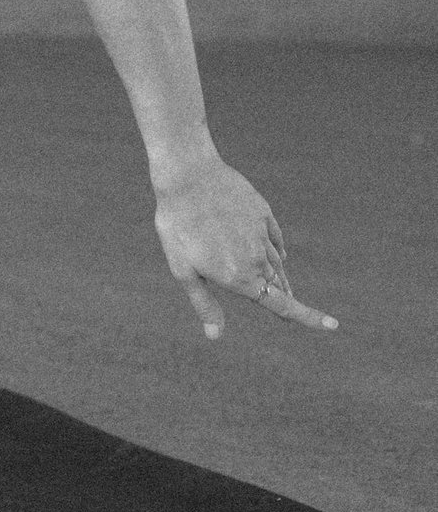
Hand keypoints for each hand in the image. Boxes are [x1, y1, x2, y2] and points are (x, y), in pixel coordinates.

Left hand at [153, 154, 338, 339]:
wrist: (189, 175)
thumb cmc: (178, 224)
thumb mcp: (183, 269)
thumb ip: (203, 303)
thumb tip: (215, 336)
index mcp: (240, 276)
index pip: (281, 303)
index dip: (308, 317)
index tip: (333, 325)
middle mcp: (257, 257)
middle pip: (277, 284)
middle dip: (284, 298)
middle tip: (292, 313)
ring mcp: (261, 232)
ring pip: (276, 261)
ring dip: (279, 276)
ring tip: (284, 289)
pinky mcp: (261, 212)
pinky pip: (274, 238)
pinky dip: (277, 250)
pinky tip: (280, 255)